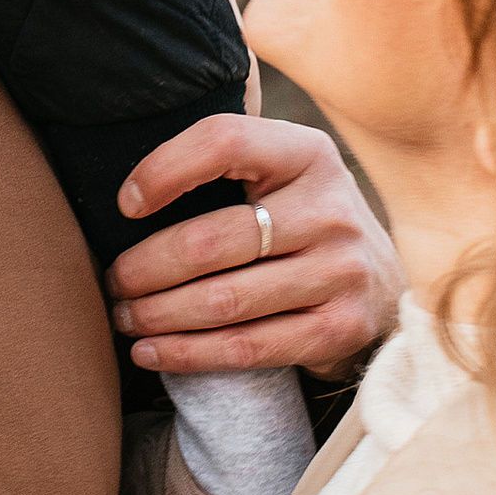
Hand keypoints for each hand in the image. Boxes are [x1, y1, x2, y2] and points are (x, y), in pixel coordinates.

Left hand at [104, 116, 401, 379]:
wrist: (381, 284)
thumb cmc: (300, 220)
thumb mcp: (281, 172)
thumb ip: (224, 161)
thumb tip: (127, 188)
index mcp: (308, 154)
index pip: (225, 141)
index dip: (164, 169)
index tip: (126, 204)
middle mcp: (330, 210)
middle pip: (211, 240)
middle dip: (145, 268)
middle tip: (114, 281)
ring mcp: (340, 272)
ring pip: (223, 301)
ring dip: (157, 315)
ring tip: (125, 317)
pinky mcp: (338, 329)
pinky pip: (246, 348)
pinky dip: (187, 353)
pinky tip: (151, 350)